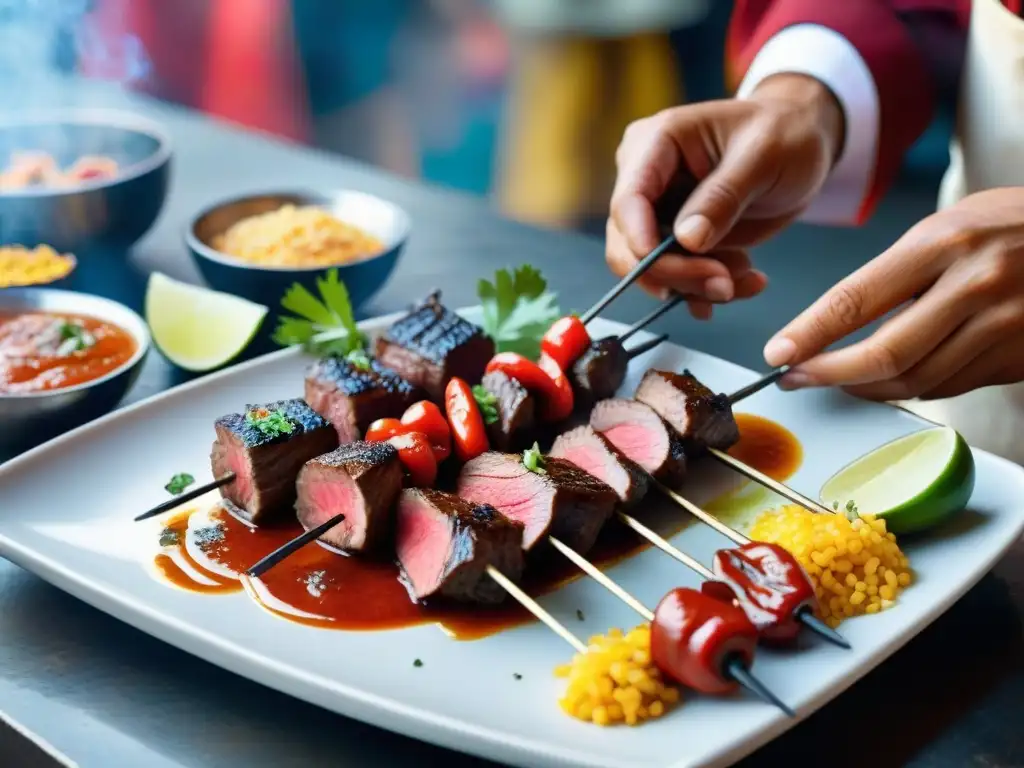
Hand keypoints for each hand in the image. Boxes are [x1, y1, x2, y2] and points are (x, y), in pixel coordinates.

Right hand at [607, 73, 844, 317]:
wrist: (802, 144)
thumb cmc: (784, 133)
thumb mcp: (764, 156)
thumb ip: (724, 196)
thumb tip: (688, 240)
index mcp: (655, 143)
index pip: (629, 201)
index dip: (640, 241)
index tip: (668, 272)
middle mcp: (646, 179)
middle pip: (630, 244)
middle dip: (674, 273)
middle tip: (723, 285)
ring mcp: (658, 212)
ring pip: (653, 269)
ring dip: (697, 287)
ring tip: (746, 279)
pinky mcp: (677, 239)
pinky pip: (678, 277)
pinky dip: (707, 290)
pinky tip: (745, 282)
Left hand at [765, 187, 1023, 399]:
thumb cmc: (1013, 224)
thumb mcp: (949, 227)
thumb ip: (898, 274)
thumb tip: (838, 325)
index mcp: (944, 243)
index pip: (857, 299)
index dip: (810, 334)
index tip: (778, 353)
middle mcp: (974, 287)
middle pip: (884, 354)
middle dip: (830, 374)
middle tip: (798, 377)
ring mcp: (1004, 326)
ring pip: (916, 381)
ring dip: (867, 388)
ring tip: (839, 379)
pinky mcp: (1020, 358)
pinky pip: (952, 387)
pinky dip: (913, 388)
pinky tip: (892, 379)